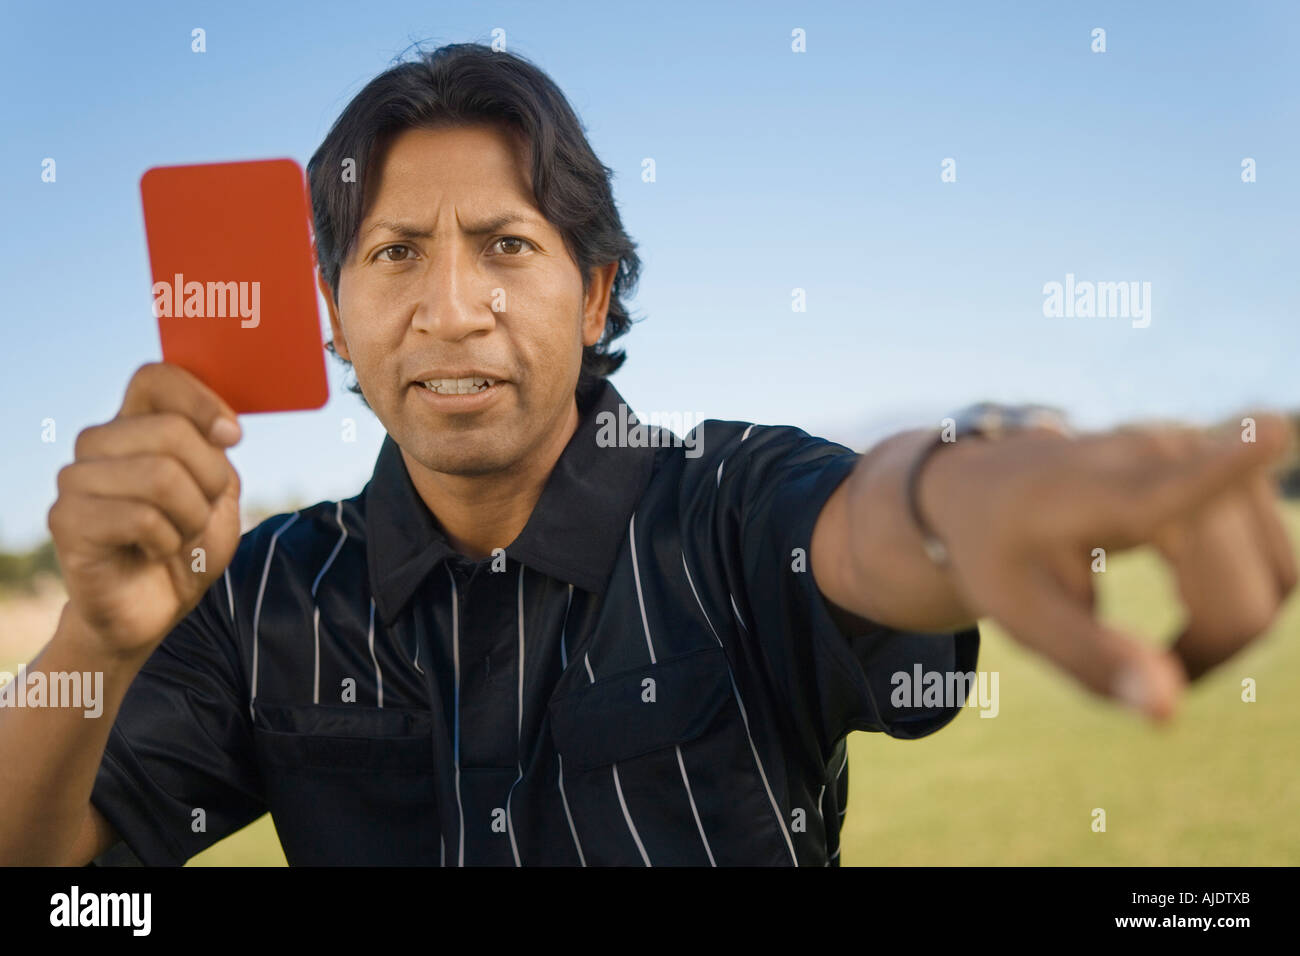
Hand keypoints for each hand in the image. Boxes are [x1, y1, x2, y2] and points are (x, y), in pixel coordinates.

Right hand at [48, 362, 243, 657]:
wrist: (154, 608)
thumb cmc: (187, 545)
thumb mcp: (218, 491)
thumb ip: (217, 451)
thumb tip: (223, 428)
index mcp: (135, 425)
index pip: (156, 377)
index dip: (201, 401)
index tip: (231, 438)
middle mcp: (98, 444)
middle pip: (171, 430)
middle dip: (209, 478)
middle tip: (202, 511)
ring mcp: (76, 480)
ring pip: (160, 475)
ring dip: (190, 516)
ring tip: (177, 535)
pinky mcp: (66, 521)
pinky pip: (142, 518)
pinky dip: (168, 542)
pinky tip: (153, 552)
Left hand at [918, 413, 1296, 720]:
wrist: (990, 488)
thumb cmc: (1001, 555)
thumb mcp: (1022, 616)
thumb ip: (1091, 659)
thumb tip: (1170, 708)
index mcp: (1103, 492)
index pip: (1178, 486)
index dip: (1232, 462)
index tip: (1268, 427)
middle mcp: (1167, 455)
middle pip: (1244, 598)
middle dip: (1206, 651)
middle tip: (1139, 672)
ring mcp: (1208, 456)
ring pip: (1276, 582)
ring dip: (1233, 628)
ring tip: (1164, 644)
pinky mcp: (1234, 469)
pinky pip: (1277, 565)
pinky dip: (1248, 601)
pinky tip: (1192, 606)